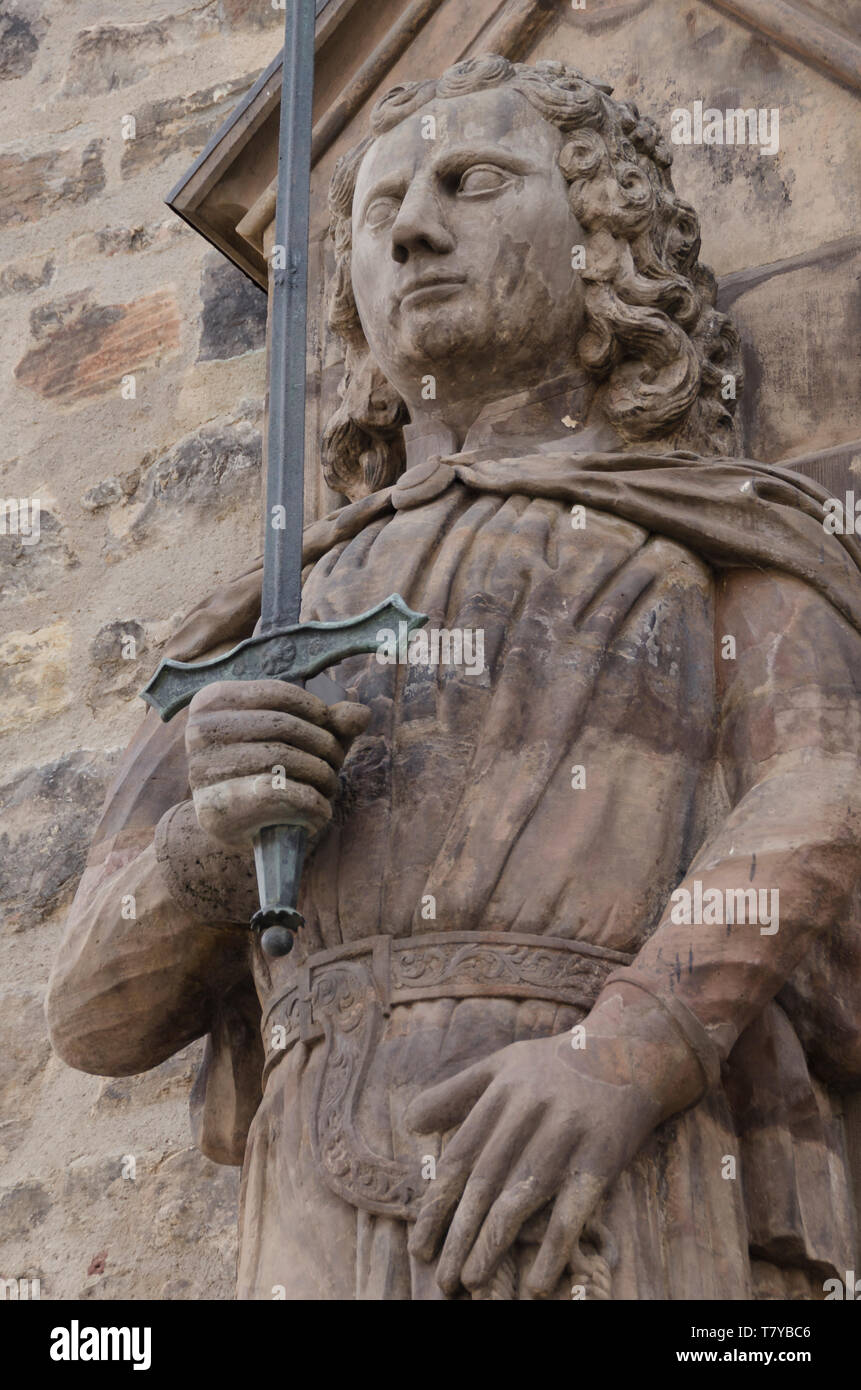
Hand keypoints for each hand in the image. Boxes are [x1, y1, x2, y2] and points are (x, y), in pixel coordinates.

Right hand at [185, 679, 370, 848]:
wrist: (235, 828)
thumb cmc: (268, 771)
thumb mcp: (301, 740)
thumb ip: (331, 723)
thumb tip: (360, 714)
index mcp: (211, 702)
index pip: (277, 693)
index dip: (316, 711)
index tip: (330, 731)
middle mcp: (199, 732)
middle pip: (283, 727)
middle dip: (324, 746)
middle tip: (335, 765)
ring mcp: (201, 771)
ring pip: (284, 760)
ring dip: (322, 776)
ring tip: (329, 787)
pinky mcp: (216, 810)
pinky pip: (280, 795)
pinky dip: (313, 804)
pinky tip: (321, 810)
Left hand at [406, 984, 703, 1296]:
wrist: (632, 1051)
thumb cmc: (556, 1064)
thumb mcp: (503, 1064)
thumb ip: (456, 1092)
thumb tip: (408, 1124)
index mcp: (501, 1091)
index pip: (459, 1157)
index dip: (436, 1205)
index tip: (419, 1246)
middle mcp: (529, 1110)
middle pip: (484, 1182)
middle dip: (459, 1234)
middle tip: (441, 1279)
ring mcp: (566, 1133)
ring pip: (520, 1197)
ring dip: (492, 1244)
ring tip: (472, 1281)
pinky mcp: (602, 1155)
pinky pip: (572, 1209)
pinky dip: (552, 1249)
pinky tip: (535, 1283)